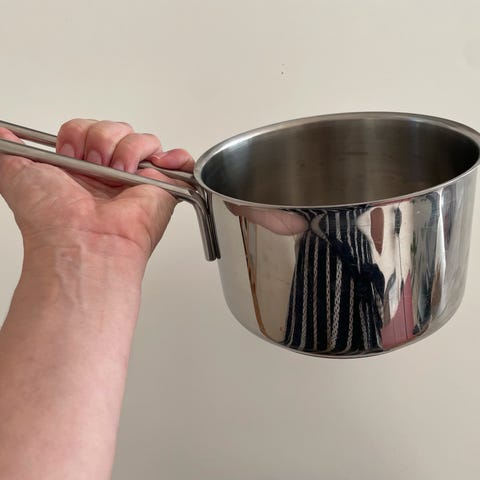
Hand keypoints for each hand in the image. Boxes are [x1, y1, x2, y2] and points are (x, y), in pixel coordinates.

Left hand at [0, 119, 193, 266]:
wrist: (83, 242)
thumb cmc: (54, 219)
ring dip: (129, 150)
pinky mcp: (164, 188)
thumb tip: (2, 134)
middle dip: (102, 139)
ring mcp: (138, 180)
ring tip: (120, 173)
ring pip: (144, 140)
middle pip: (116, 129)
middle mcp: (111, 174)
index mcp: (82, 170)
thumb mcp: (16, 175)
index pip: (88, 130)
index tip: (69, 155)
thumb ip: (8, 150)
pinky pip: (180, 163)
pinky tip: (159, 164)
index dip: (78, 134)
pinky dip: (177, 158)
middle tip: (94, 164)